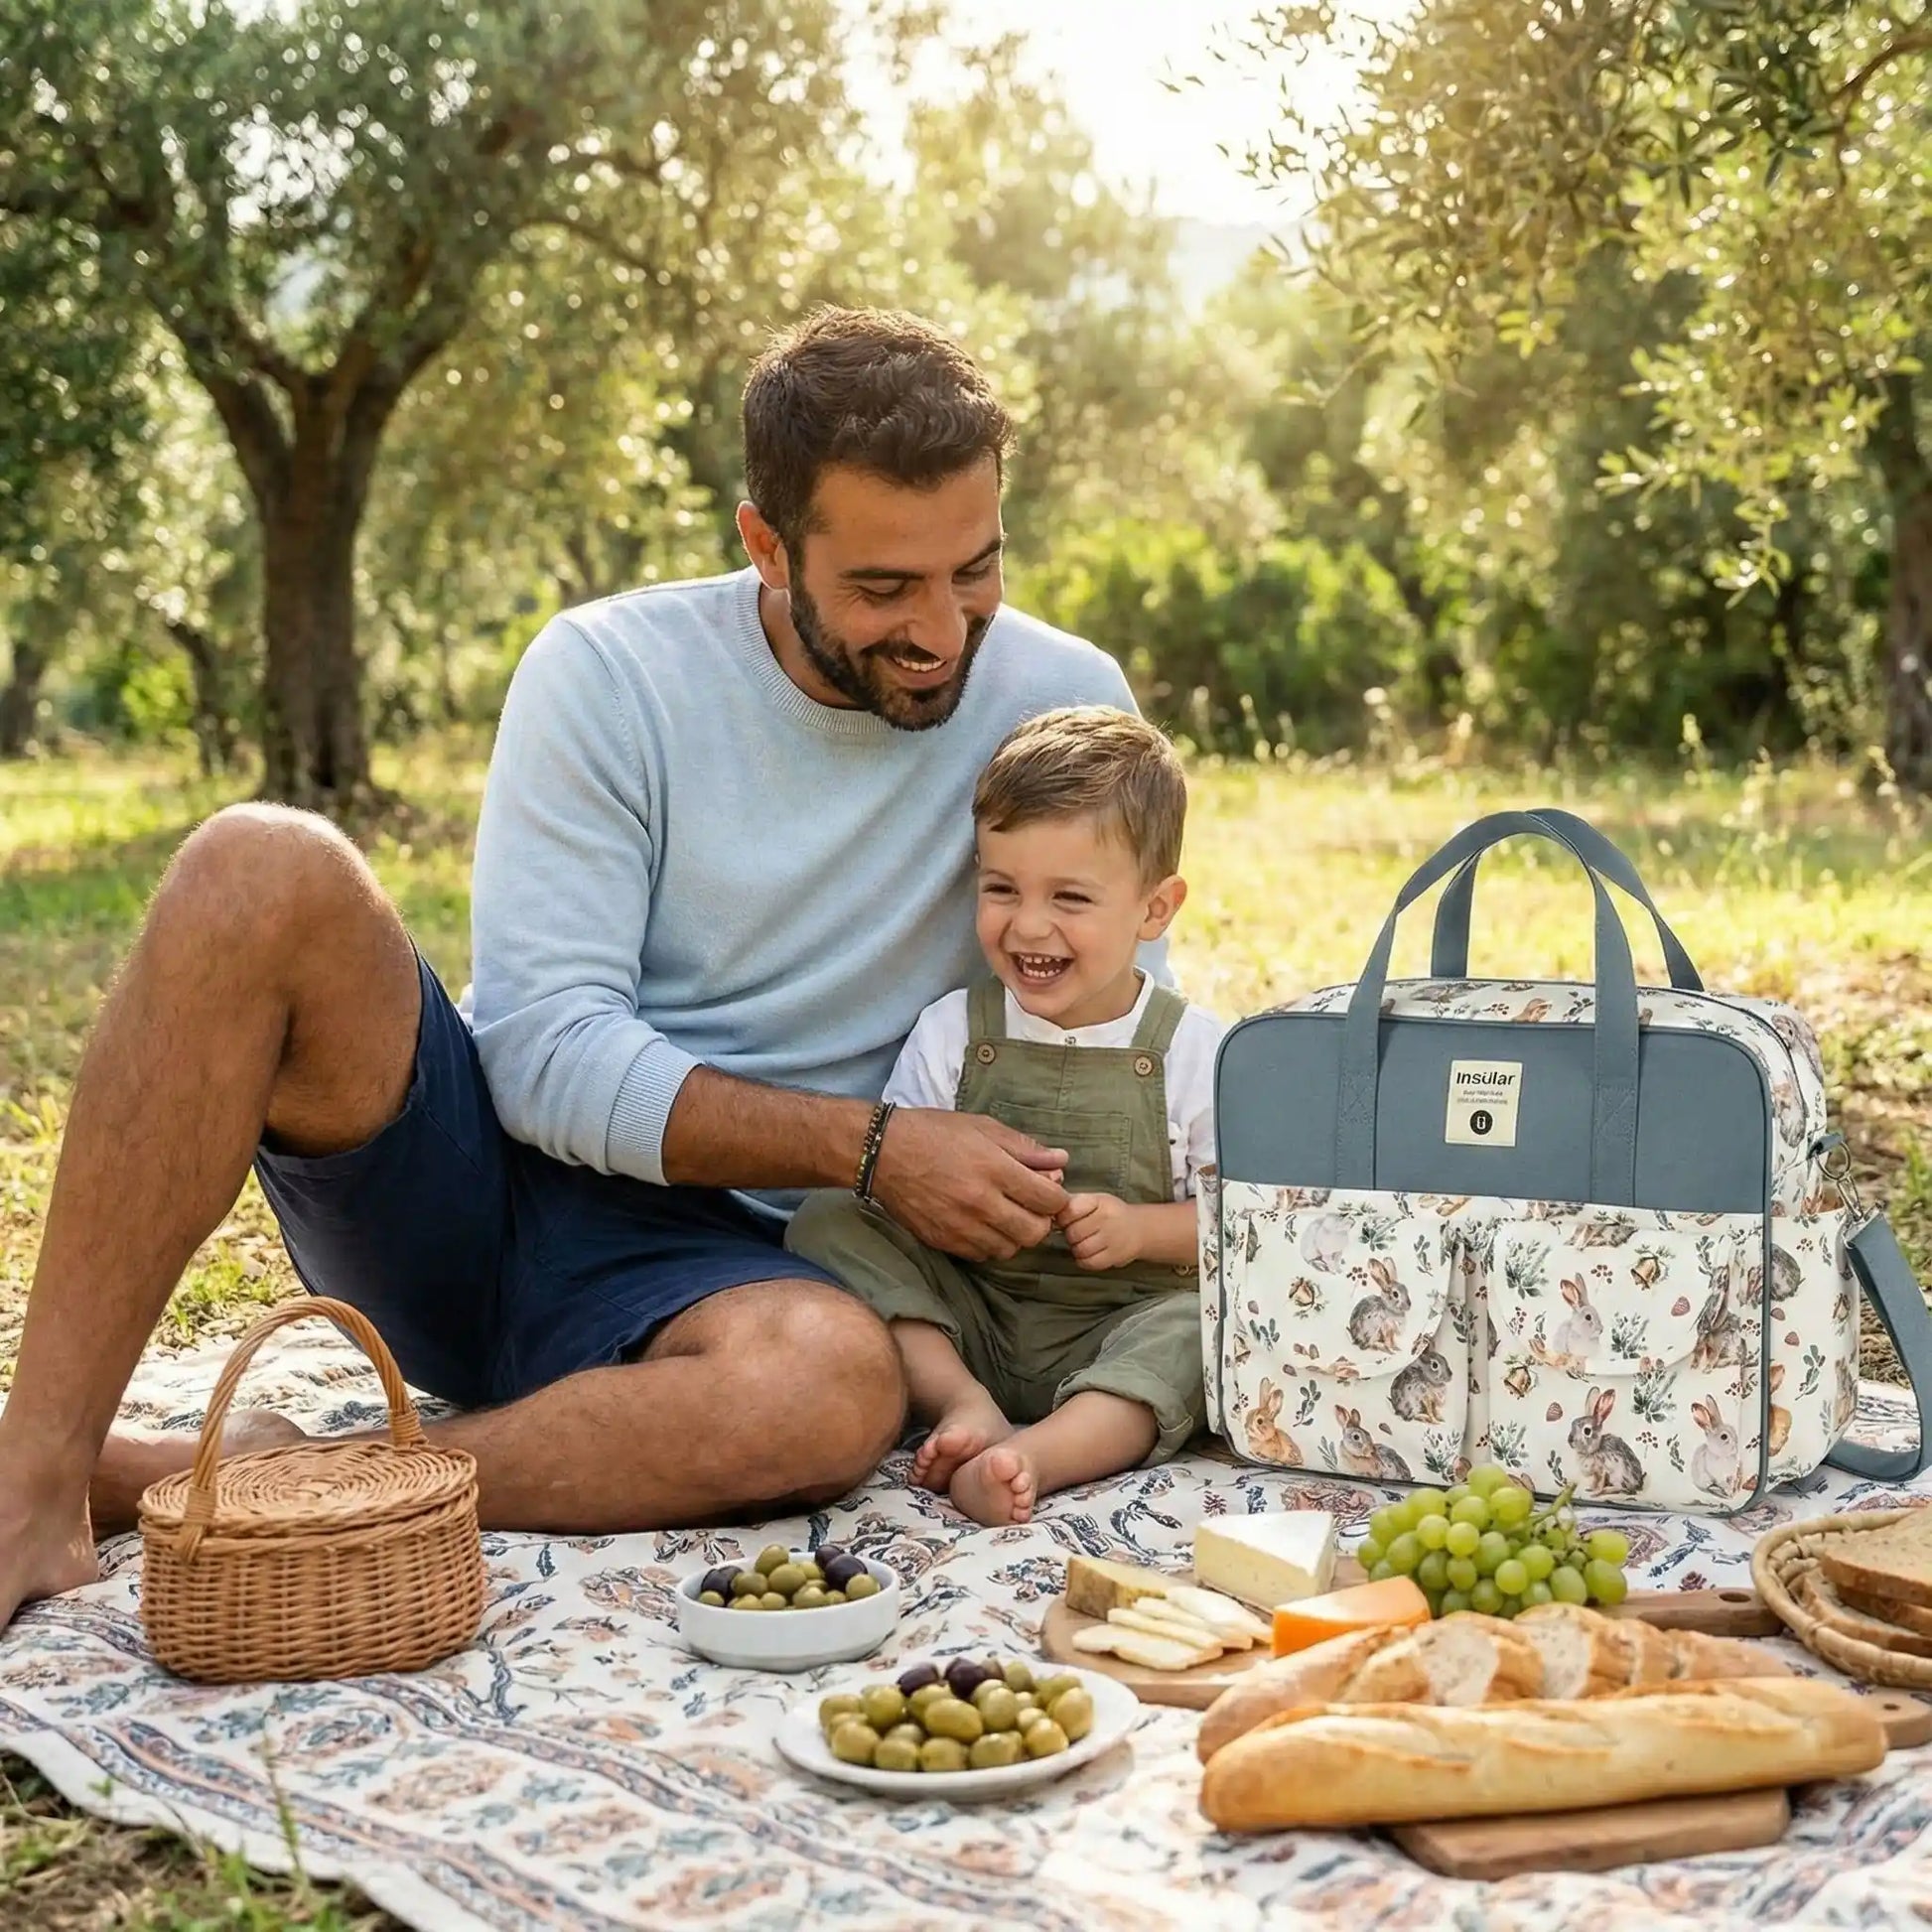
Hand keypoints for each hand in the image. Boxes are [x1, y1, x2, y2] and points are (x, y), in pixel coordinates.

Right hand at [868, 1108, 1068, 1261]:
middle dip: (1041, 1220)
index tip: (1050, 1191)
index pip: (1049, 1200)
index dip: (1057, 1197)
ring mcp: (962, 1226)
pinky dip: (991, 1243)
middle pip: (1035, 1232)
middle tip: (1031, 1206)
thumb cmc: (934, 1133)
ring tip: (1006, 1215)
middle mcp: (981, 1203)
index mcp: (995, 1169)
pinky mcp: (944, 1241)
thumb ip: (1024, 1147)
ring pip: (1010, 1249)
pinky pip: (983, 1255)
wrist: (883, 1153)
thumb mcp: (982, 1128)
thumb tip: (1061, 1161)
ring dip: (1016, 1235)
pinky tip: (983, 1224)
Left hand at [1058, 1193, 1141, 1270]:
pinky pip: (1088, 1263)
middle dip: (1070, 1235)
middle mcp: (1107, 1218)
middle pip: (1072, 1233)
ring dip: (1077, 1248)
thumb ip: (1071, 1204)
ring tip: (1084, 1242)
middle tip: (1077, 1233)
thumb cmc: (1109, 1213)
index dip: (1063, 1218)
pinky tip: (1089, 1253)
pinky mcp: (1115, 1257)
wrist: (1139, 1228)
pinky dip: (1084, 1261)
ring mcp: (1112, 1238)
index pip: (1069, 1210)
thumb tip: (1046, 1212)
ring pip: (1079, 1249)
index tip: (1066, 1220)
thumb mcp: (1093, 1201)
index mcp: (1098, 1201)